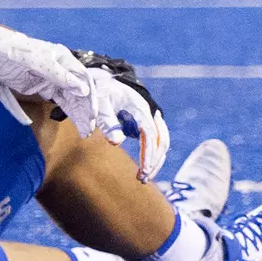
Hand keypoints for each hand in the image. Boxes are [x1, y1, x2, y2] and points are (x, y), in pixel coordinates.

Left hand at [0, 27, 123, 142]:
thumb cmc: (16, 53)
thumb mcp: (39, 64)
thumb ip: (61, 77)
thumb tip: (84, 91)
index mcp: (65, 60)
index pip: (84, 81)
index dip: (90, 98)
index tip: (93, 116)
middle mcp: (63, 71)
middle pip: (80, 93)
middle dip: (86, 111)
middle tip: (89, 129)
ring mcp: (53, 81)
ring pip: (72, 100)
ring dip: (79, 115)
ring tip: (85, 131)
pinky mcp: (43, 89)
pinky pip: (60, 102)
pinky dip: (68, 113)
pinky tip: (75, 124)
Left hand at [85, 65, 169, 181]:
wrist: (103, 81)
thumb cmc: (99, 93)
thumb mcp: (99, 106)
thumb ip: (107, 123)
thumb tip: (116, 143)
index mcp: (140, 107)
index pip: (150, 134)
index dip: (148, 153)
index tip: (143, 170)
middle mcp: (149, 113)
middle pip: (162, 140)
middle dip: (154, 160)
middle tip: (142, 179)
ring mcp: (149, 118)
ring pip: (162, 142)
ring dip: (156, 160)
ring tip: (144, 177)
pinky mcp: (146, 124)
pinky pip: (156, 141)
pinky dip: (153, 155)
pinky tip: (146, 167)